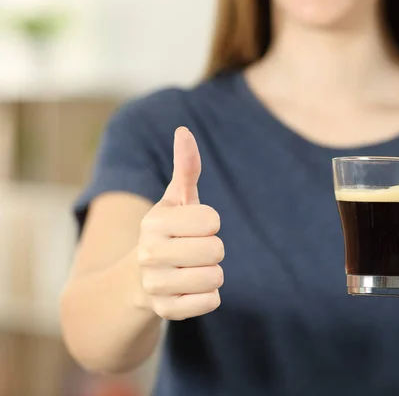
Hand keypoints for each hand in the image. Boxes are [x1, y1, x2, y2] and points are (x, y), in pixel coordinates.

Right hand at [136, 127, 223, 320]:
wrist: (137, 281)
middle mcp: (150, 253)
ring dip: (212, 273)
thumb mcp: (175, 200)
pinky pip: (211, 302)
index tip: (192, 228)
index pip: (212, 220)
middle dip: (212, 249)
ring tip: (191, 270)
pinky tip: (189, 290)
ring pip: (216, 277)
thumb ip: (185, 168)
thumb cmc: (167, 233)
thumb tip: (184, 131)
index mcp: (154, 222)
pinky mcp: (166, 311)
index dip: (209, 224)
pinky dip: (208, 296)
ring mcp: (156, 285)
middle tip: (192, 251)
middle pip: (216, 249)